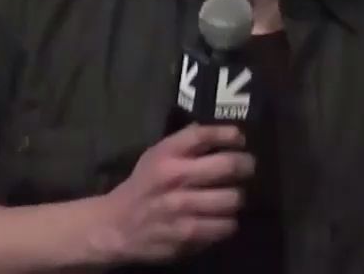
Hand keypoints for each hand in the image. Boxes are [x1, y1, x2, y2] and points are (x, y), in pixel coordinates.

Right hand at [96, 124, 254, 263]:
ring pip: (232, 198)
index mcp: (166, 155)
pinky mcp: (187, 234)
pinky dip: (228, 223)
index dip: (228, 134)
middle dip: (245, 165)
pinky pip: (225, 226)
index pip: (203, 135)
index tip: (239, 139)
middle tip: (247, 168)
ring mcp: (182, 207)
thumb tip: (218, 130)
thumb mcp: (155, 156)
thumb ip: (184, 143)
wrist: (116, 226)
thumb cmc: (143, 186)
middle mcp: (174, 177)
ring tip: (232, 197)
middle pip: (227, 165)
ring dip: (237, 198)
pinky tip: (221, 219)